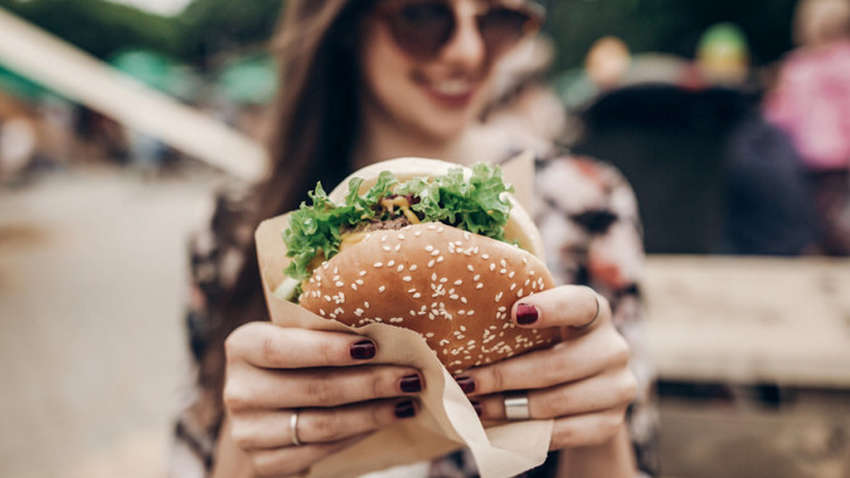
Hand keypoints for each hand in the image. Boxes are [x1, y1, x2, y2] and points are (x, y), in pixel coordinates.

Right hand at [222, 323, 423, 476]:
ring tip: (408, 400)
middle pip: (313, 388)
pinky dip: (359, 434)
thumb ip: (325, 332)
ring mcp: (248, 431)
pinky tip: (385, 420)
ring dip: (372, 413)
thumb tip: (389, 327)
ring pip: (322, 424)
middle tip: (412, 376)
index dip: (328, 349)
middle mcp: (238, 390)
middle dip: (370, 383)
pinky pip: (321, 449)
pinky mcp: (264, 462)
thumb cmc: (292, 363)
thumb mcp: (295, 339)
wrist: (263, 413)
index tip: (373, 346)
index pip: (283, 347)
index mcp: (243, 346)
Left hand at [454, 286, 636, 449]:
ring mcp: (618, 387)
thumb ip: (518, 317)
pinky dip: (528, 431)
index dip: (550, 308)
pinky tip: (500, 426)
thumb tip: (463, 319)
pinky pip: (565, 432)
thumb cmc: (549, 344)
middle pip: (557, 364)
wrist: (587, 388)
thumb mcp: (541, 325)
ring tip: (475, 406)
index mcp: (595, 310)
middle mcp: (614, 347)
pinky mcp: (611, 423)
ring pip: (556, 402)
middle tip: (467, 382)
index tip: (515, 313)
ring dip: (509, 407)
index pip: (579, 303)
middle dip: (505, 376)